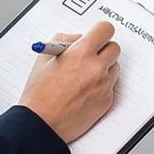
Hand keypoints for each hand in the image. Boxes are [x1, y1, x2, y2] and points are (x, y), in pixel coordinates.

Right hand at [18, 20, 118, 142]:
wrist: (41, 124)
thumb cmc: (39, 94)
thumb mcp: (44, 58)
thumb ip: (64, 41)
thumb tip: (79, 38)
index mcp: (80, 54)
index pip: (105, 29)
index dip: (99, 32)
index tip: (96, 35)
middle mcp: (96, 68)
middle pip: (114, 48)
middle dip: (102, 50)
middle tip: (89, 56)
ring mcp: (103, 85)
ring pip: (114, 67)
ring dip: (103, 68)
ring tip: (83, 77)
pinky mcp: (106, 101)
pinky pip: (110, 86)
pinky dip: (100, 86)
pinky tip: (83, 92)